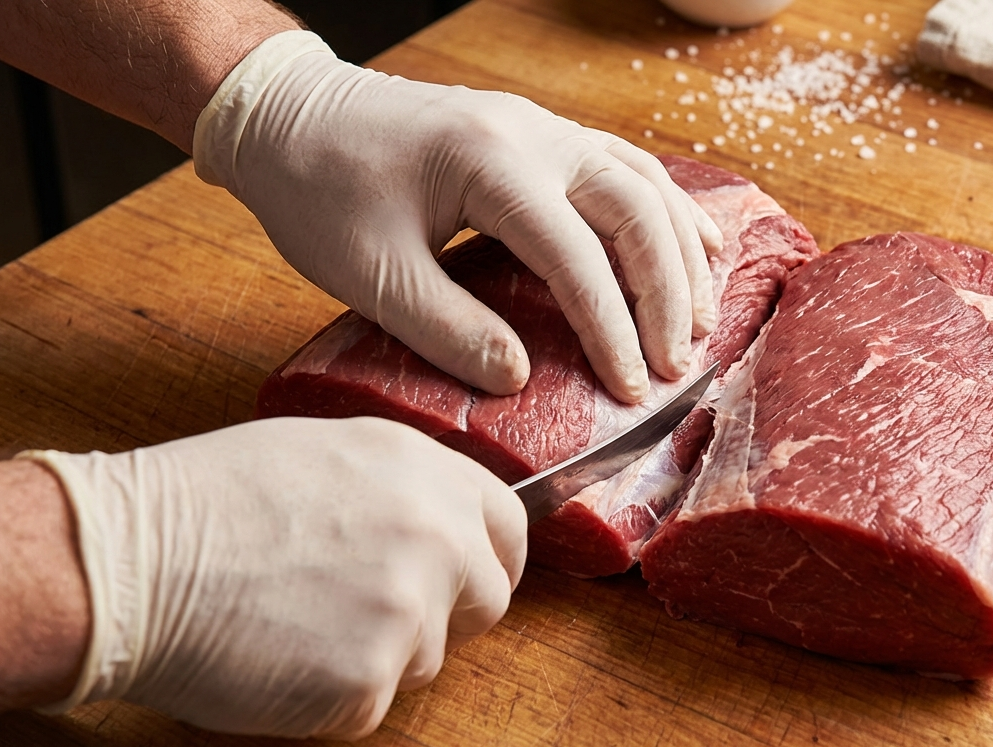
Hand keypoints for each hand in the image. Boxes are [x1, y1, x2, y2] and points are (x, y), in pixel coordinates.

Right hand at [25, 417, 525, 738]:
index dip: (487, 558)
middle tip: (369, 613)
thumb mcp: (327, 453)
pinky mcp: (370, 680)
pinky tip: (280, 657)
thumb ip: (403, 488)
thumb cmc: (206, 500)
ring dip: (379, 655)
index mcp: (425, 471)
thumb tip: (443, 524)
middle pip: (487, 600)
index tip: (467, 578)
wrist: (131, 561)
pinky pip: (372, 703)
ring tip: (298, 620)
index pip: (508, 527)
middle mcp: (435, 535)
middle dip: (443, 614)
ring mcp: (409, 610)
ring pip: (428, 658)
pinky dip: (332, 696)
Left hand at [195, 32, 722, 404]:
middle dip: (667, 292)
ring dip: (680, 251)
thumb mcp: (369, 273)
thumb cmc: (318, 189)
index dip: (612, 327)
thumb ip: (446, 329)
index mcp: (490, 165)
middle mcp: (532, 136)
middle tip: (679, 362)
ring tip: (702, 318)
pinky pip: (625, 166)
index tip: (631, 386)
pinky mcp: (540, 135)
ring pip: (643, 182)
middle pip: (635, 208)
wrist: (291, 115)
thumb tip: (520, 379)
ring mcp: (542, 128)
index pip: (577, 255)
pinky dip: (668, 208)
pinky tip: (694, 244)